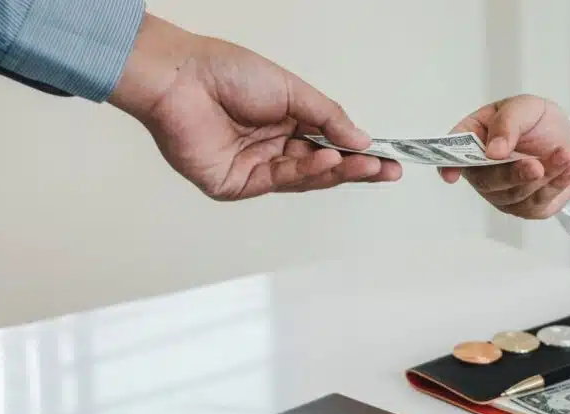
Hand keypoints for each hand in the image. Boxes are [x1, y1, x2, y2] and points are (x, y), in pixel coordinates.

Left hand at [109, 13, 399, 198]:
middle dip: (355, 169)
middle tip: (385, 170)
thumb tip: (361, 138)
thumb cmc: (226, 72)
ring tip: (362, 163)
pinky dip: (305, 171)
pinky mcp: (234, 184)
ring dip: (335, 170)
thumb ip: (328, 117)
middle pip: (320, 168)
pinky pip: (277, 181)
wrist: (181, 78)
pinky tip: (326, 159)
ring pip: (303, 178)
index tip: (388, 160)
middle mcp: (269, 149)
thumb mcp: (292, 90)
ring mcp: (252, 168)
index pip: (329, 146)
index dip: (359, 155)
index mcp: (284, 124)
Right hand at [440, 94, 569, 218]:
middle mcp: (482, 171)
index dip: (448, 165)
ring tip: (564, 155)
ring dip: (542, 176)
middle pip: (486, 181)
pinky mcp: (525, 208)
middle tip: (535, 166)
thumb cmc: (538, 122)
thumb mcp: (525, 107)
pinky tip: (568, 167)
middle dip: (512, 174)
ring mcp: (502, 194)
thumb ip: (507, 123)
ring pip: (515, 194)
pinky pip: (536, 202)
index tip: (451, 174)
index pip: (452, 154)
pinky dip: (555, 183)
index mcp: (474, 140)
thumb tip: (492, 151)